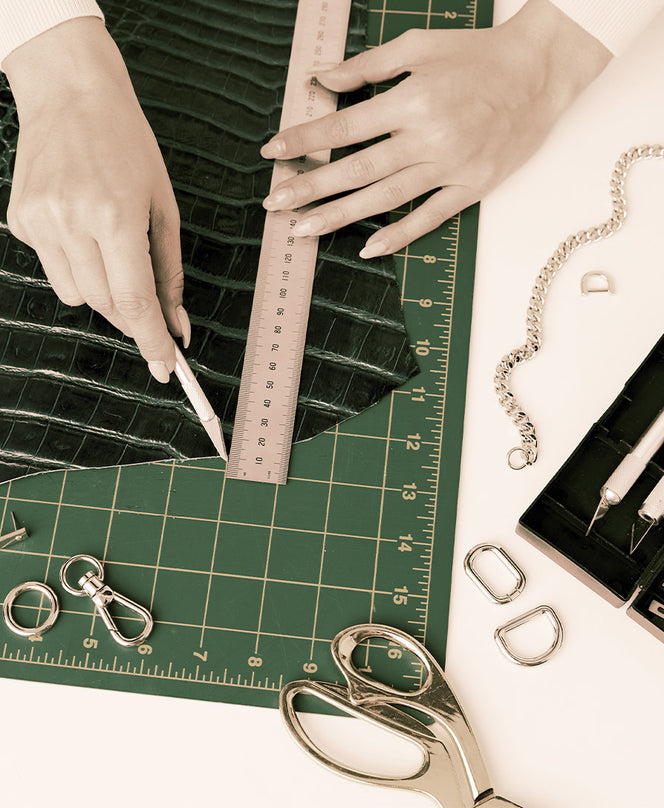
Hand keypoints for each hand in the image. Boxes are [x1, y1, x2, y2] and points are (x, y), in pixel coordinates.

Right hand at [3, 17, 188, 381]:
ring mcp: (40, 223)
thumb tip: (177, 324)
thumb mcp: (164, 206)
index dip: (151, 342)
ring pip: (77, 295)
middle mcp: (71, 222)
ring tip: (114, 251)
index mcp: (115, 216)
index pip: (134, 302)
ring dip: (104, 293)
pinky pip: (55, 269)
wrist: (69, 92)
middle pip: (105, 305)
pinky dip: (78, 266)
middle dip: (133, 317)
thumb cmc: (127, 142)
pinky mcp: (20, 221)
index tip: (166, 367)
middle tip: (152, 314)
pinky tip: (84, 231)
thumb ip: (170, 271)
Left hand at [261, 0, 610, 257]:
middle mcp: (428, 137)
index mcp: (412, 100)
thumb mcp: (419, 45)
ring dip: (340, 216)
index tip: (273, 152)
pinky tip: (368, 248)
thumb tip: (321, 79)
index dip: (304, 140)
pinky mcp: (471, 188)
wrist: (539, 72)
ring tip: (303, 229)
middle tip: (274, 203)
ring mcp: (450, 167)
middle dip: (310, 187)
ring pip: (385, 198)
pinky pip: (430, 217)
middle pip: (357, 169)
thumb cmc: (477, 56)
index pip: (344, 126)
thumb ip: (367, 66)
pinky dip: (399, 235)